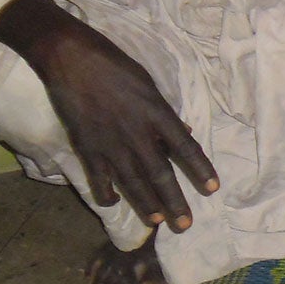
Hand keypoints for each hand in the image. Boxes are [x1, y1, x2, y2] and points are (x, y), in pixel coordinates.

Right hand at [0, 0, 216, 231]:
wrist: (71, 57)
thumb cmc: (114, 66)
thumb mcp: (148, 85)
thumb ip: (164, 113)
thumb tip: (183, 134)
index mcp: (157, 113)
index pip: (186, 148)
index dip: (200, 170)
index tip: (213, 189)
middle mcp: (137, 133)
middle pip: (160, 174)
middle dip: (174, 202)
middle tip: (186, 226)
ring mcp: (111, 142)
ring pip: (132, 182)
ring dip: (147, 204)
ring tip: (158, 222)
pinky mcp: (87, 146)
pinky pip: (99, 177)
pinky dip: (106, 192)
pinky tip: (112, 204)